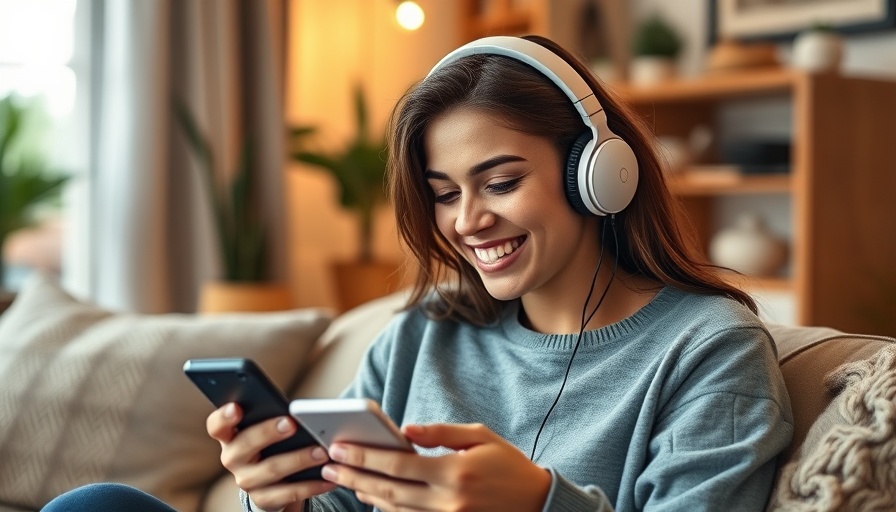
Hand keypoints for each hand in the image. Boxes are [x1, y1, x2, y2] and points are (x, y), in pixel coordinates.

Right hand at [207, 403, 336, 510]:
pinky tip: (328, 477)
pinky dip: (311, 484)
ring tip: (321, 451)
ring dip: (298, 459)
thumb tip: (293, 409)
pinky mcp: (264, 499)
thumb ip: (271, 417)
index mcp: (230, 436)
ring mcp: (247, 481)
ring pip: (270, 469)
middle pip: (245, 445)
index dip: (224, 417)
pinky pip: (288, 493)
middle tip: (291, 423)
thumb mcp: (266, 429)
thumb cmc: (272, 443)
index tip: (237, 407)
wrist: (274, 481)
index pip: (217, 425)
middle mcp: (233, 458)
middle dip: (268, 432)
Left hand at [321, 423, 550, 511]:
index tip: (339, 447)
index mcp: (454, 472)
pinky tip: (371, 496)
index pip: (397, 464)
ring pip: (394, 509)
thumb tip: (403, 430)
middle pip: (388, 490)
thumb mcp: (479, 436)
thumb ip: (439, 433)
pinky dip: (387, 509)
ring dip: (364, 493)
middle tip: (326, 463)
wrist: (537, 504)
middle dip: (353, 476)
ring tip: (341, 478)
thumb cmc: (508, 465)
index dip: (364, 457)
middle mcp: (447, 501)